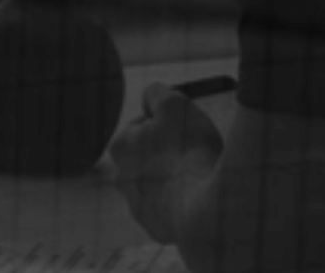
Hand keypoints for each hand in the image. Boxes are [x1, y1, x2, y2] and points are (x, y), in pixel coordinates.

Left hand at [108, 81, 225, 243]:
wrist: (204, 213)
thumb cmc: (188, 152)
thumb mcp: (174, 103)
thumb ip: (156, 93)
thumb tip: (150, 96)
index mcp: (120, 147)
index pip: (143, 124)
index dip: (168, 122)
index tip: (185, 130)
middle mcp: (122, 180)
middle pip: (148, 155)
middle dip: (167, 152)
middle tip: (193, 151)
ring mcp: (139, 209)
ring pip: (160, 183)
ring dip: (177, 178)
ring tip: (199, 176)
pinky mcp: (159, 231)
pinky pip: (173, 209)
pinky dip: (185, 202)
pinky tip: (199, 199)